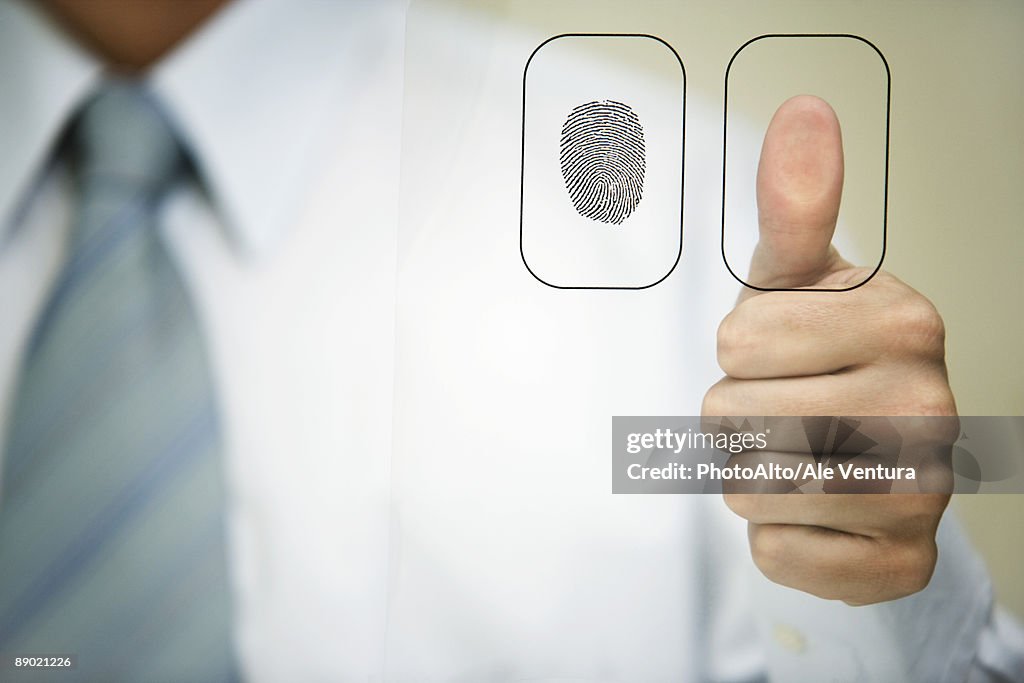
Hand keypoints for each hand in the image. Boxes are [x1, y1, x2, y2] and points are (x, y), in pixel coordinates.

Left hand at [703, 95, 954, 605]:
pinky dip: (777, 535)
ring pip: (749, 488)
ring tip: (795, 454)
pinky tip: (814, 509)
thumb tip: (803, 111)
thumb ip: (796, 202)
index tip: (780, 351)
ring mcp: (922, 492)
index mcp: (903, 320)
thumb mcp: (801, 276)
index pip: (737, 345)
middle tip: (783, 408)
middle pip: (734, 419)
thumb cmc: (823, 354)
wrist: (878, 447)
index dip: (740, 351)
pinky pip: (776, 552)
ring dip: (750, 474)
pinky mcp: (899, 561)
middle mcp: (925, 406)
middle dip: (735, 416)